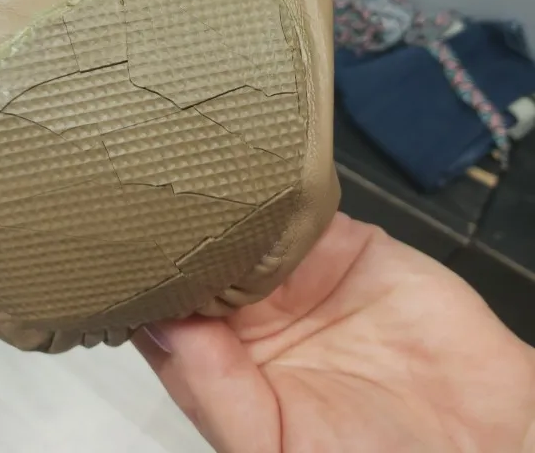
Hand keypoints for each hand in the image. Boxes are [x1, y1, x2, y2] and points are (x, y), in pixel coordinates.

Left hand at [135, 214, 534, 452]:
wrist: (481, 432)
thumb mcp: (277, 446)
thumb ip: (213, 391)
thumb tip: (159, 325)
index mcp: (225, 364)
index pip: (166, 311)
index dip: (144, 282)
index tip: (117, 253)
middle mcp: (253, 313)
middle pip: (196, 256)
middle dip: (175, 231)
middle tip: (143, 195)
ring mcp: (296, 271)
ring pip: (241, 223)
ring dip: (222, 203)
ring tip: (188, 172)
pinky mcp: (340, 242)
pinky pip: (299, 206)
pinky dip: (278, 190)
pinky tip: (253, 175)